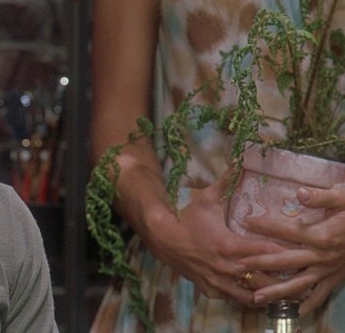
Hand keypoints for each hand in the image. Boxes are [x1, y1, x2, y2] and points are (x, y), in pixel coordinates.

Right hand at [143, 169, 284, 305]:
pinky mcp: (210, 289)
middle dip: (278, 276)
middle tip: (293, 271)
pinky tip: (252, 290)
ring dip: (264, 291)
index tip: (296, 251)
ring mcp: (217, 281)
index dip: (282, 253)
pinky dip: (244, 296)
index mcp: (228, 245)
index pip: (264, 252)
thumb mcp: (206, 199)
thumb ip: (226, 181)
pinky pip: (233, 298)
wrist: (163, 239)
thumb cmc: (187, 219)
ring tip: (278, 286)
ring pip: (250, 295)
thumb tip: (239, 160)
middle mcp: (225, 266)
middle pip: (262, 279)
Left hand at [240, 184, 344, 313]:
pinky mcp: (336, 278)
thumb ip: (321, 197)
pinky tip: (293, 311)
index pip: (288, 231)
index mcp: (322, 235)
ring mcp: (328, 270)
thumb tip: (300, 192)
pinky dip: (307, 304)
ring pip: (299, 284)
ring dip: (277, 292)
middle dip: (260, 264)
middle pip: (286, 261)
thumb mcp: (342, 197)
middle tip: (237, 266)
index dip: (266, 225)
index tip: (245, 221)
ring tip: (256, 297)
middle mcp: (323, 256)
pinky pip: (320, 294)